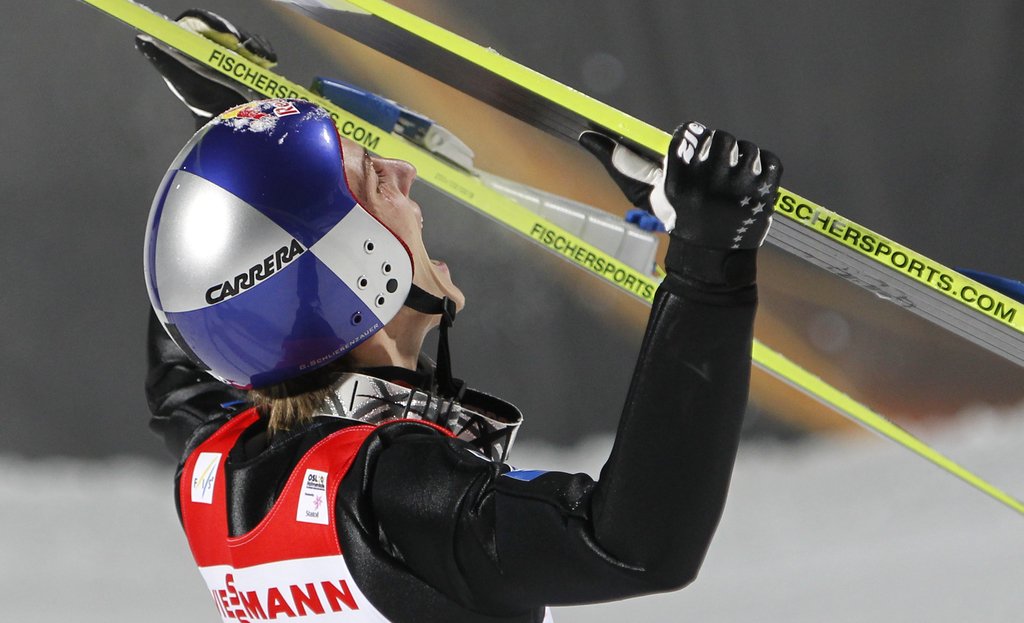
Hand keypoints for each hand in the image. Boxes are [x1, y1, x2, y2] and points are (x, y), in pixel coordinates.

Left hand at [135, 9, 276, 120]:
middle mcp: (214, 44)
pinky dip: (266, 54)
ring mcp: (235, 51)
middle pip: (225, 28)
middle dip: (238, 35)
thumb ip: (164, 61)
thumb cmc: (202, 103)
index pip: (199, 21)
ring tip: (261, 58)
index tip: (225, 33)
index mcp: (193, 43)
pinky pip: (261, 50)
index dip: (211, 22)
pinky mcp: (253, 60)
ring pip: (246, 38)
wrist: (227, 123)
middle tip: (245, 47)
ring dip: (255, 45)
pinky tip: (268, 62)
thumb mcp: (183, 82)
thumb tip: (141, 39)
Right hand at [581, 123, 781, 285]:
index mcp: (679, 180)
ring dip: (740, 160)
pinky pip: (770, 160)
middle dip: (716, 151)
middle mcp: (708, 183)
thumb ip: (623, 162)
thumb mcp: (647, 193)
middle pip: (719, 137)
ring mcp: (740, 190)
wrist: (711, 260)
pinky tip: (748, 186)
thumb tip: (586, 136)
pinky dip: (762, 168)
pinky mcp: (765, 195)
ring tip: (730, 181)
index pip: (690, 131)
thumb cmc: (675, 219)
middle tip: (712, 173)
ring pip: (746, 147)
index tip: (691, 156)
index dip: (692, 140)